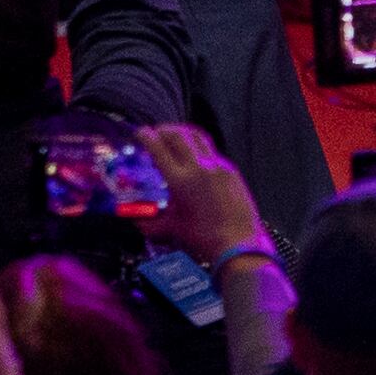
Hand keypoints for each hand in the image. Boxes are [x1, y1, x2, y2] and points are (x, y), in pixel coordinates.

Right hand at [146, 122, 258, 266]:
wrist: (238, 245)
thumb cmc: (203, 239)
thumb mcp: (172, 230)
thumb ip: (150, 224)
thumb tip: (137, 223)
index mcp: (180, 181)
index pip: (159, 149)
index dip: (146, 137)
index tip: (140, 133)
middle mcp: (199, 168)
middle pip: (178, 135)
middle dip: (164, 130)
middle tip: (156, 132)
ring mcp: (218, 166)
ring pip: (198, 137)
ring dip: (183, 133)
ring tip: (175, 136)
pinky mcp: (231, 171)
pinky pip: (212, 152)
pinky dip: (199, 149)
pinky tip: (196, 159)